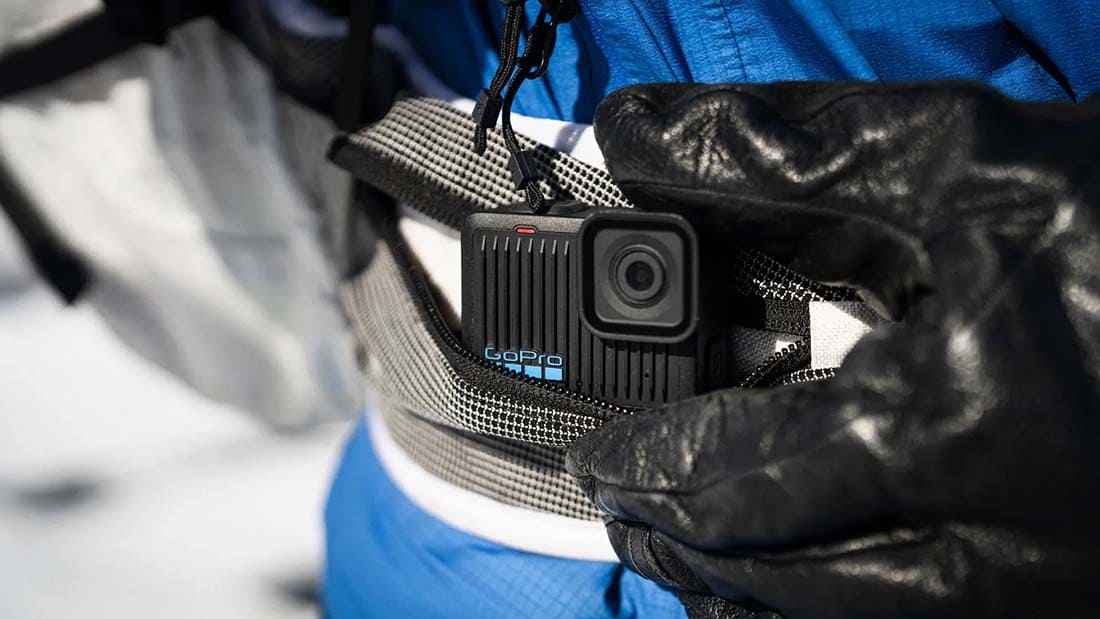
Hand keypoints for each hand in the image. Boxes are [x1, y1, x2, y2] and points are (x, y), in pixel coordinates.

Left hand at [567, 82, 1099, 618]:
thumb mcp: (971, 161)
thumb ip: (783, 152)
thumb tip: (643, 134)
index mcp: (944, 435)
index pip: (731, 474)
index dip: (647, 461)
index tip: (595, 453)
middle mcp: (987, 551)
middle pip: (770, 574)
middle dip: (676, 541)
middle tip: (620, 514)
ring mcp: (1036, 599)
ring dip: (740, 592)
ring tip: (684, 560)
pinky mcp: (1073, 609)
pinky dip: (825, 615)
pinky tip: (796, 591)